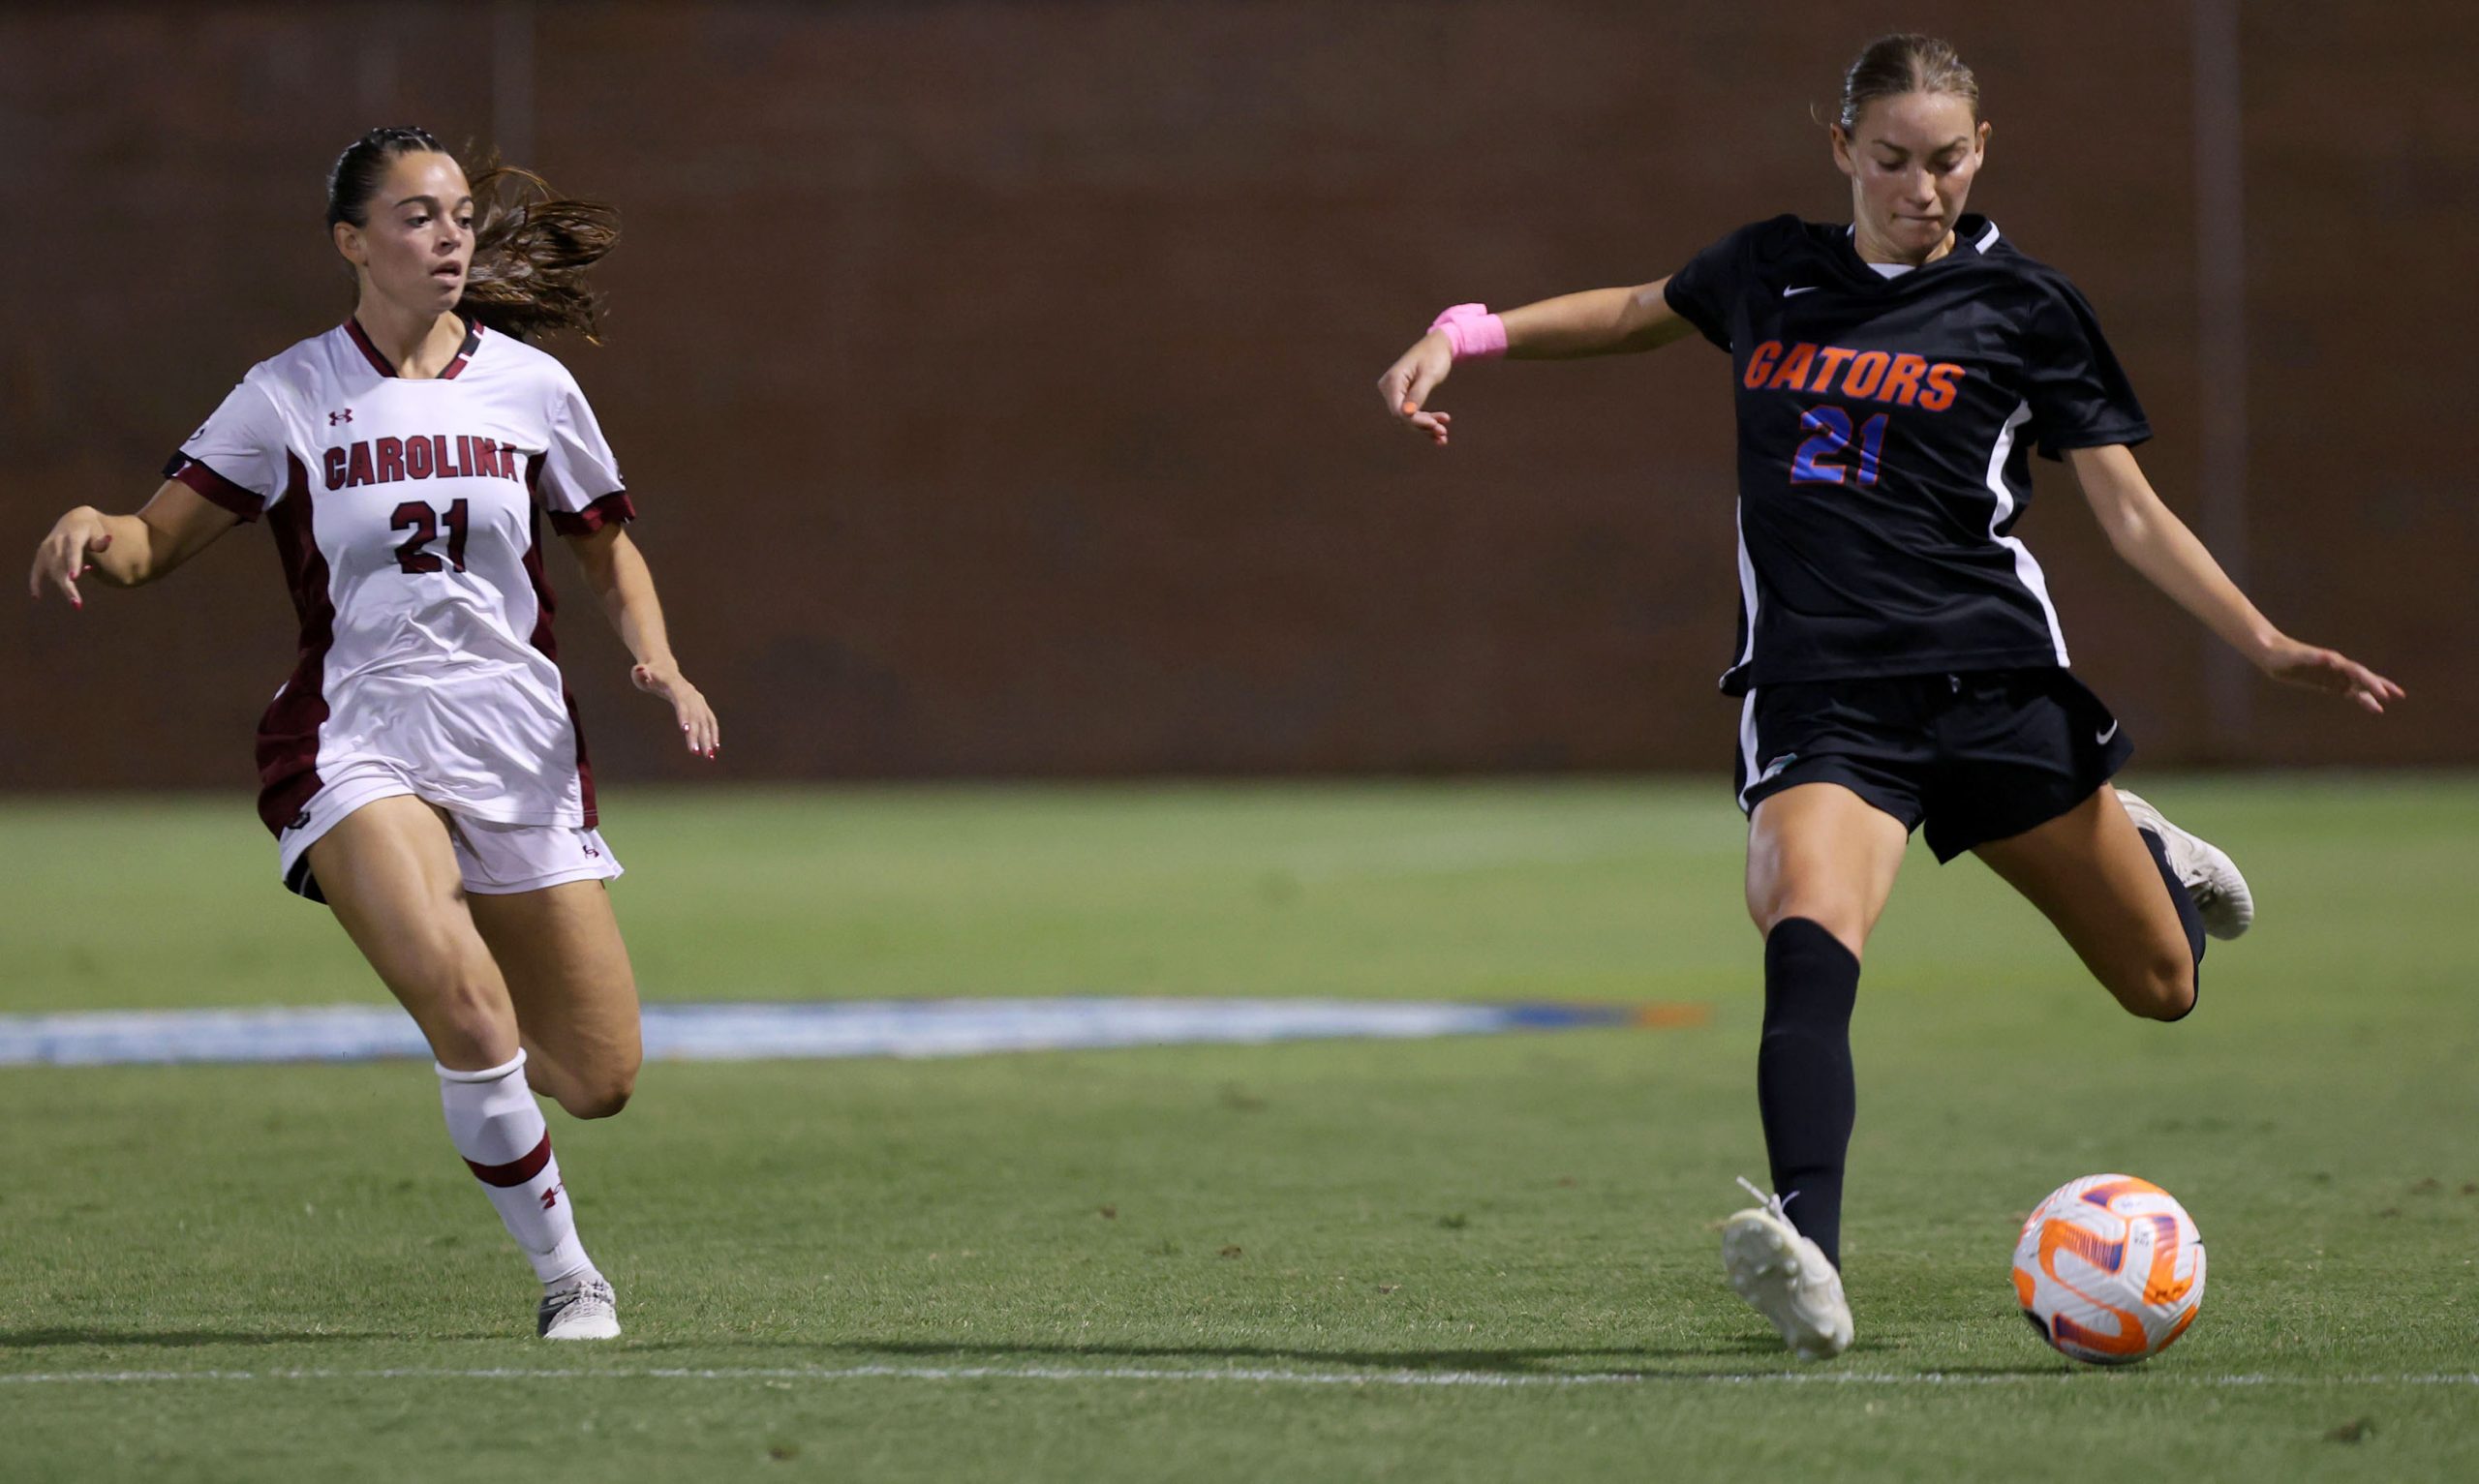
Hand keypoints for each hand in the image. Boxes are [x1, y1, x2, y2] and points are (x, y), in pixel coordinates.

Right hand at [29, 507, 110, 607]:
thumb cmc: (92, 529)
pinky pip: (36, 570)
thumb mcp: (99, 530)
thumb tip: (106, 541)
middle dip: (67, 584)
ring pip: (52, 571)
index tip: (73, 578)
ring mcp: (47, 548)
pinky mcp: (41, 555)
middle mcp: (57, 541)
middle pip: (60, 565)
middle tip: (77, 602)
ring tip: (76, 603)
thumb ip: (102, 539)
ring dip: (63, 586)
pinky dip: (36, 582)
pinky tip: (37, 597)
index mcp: (73, 534)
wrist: (75, 520)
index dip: (73, 563)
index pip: (73, 549)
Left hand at [632, 660, 720, 757]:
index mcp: (676, 686)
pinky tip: (715, 748)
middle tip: (697, 753)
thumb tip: (641, 672)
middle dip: (697, 735)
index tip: (685, 731)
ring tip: (710, 757)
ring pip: (705, 720)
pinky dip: (713, 733)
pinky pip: (710, 720)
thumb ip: (640, 673)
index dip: (684, 715)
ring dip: (709, 738)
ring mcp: (697, 699)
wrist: (664, 668)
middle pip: (695, 715)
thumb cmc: (648, 674)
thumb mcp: (640, 673)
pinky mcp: (701, 705)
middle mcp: (691, 693)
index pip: (681, 702)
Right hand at [1376, 333, 1455, 445]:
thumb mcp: (1429, 375)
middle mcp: (1389, 388)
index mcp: (1392, 380)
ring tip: (1444, 434)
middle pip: (1403, 416)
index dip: (1414, 421)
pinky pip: (1413, 414)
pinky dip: (1426, 424)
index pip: (1398, 409)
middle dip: (1423, 425)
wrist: (1439, 346)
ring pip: (1409, 418)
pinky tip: (1440, 436)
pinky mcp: (1403, 397)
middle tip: (1443, 431)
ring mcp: (1395, 393)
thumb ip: (1418, 393)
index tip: (1434, 424)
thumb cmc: (1434, 355)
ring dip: (1426, 427)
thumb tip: (1406, 414)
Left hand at [2254, 636, 2403, 714]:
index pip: (2357, 673)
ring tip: (2382, 707)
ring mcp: (2331, 675)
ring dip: (2369, 695)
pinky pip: (2345, 691)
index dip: (2371, 682)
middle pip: (2363, 677)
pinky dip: (2357, 698)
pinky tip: (2366, 705)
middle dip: (2380, 686)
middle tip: (2398, 695)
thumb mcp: (2297, 657)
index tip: (2383, 694)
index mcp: (2333, 662)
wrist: (2271, 653)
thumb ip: (2313, 658)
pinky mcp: (2324, 682)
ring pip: (2356, 686)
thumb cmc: (2283, 655)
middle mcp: (2336, 668)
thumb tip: (2331, 658)